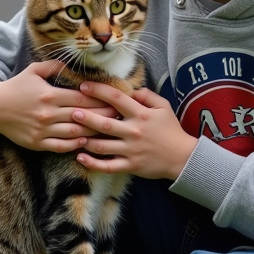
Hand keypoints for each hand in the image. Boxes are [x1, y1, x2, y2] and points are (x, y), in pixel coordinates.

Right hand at [0, 61, 116, 152]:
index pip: (82, 98)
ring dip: (92, 132)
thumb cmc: (16, 87)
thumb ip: (54, 66)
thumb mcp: (34, 71)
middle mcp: (47, 114)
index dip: (100, 100)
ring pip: (74, 134)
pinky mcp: (37, 143)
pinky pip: (60, 147)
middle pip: (82, 116)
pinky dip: (75, 145)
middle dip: (103, 116)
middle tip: (119, 116)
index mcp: (50, 95)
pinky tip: (85, 142)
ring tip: (108, 131)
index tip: (114, 101)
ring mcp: (42, 130)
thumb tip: (72, 64)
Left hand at [71, 83, 197, 179]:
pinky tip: (80, 157)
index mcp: (141, 115)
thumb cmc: (171, 130)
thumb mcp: (164, 107)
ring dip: (85, 139)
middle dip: (86, 117)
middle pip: (105, 123)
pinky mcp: (130, 166)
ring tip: (72, 133)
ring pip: (102, 146)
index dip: (99, 91)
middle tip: (71, 112)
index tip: (84, 86)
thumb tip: (131, 89)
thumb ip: (147, 95)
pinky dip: (92, 163)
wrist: (182, 157)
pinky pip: (107, 166)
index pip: (117, 99)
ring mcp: (130, 150)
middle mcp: (133, 132)